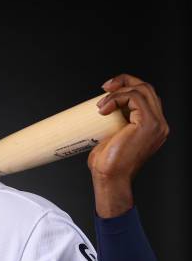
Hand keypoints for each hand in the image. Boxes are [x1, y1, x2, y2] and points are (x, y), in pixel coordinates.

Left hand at [88, 73, 169, 216]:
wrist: (109, 179)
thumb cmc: (107, 165)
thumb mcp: (111, 138)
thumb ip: (114, 124)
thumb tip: (101, 111)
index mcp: (152, 127)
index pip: (145, 97)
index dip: (127, 86)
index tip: (107, 89)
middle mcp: (159, 124)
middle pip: (147, 88)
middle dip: (125, 81)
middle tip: (104, 88)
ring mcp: (156, 124)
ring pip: (142, 90)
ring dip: (119, 90)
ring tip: (101, 104)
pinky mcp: (148, 124)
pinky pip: (135, 97)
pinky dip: (118, 97)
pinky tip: (105, 107)